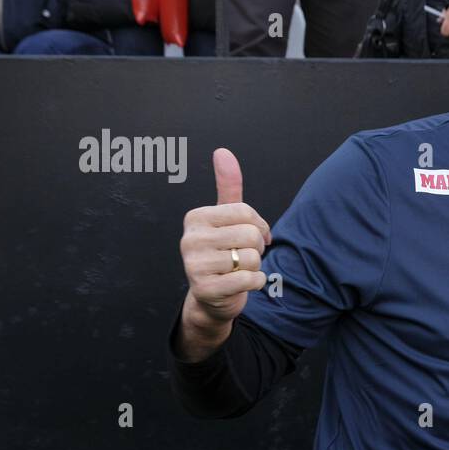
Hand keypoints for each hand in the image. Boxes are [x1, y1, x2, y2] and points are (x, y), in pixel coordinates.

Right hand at [179, 148, 272, 333]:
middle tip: (242, 257)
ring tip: (238, 270)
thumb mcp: (226, 218)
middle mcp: (189, 239)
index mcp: (195, 217)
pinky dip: (255, 283)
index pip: (246, 212)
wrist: (213, 297)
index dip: (259, 226)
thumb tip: (223, 151)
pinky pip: (249, 279)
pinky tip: (241, 284)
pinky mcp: (205, 289)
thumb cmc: (224, 252)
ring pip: (251, 258)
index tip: (251, 236)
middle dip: (256, 248)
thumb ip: (228, 187)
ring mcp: (194, 265)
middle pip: (250, 235)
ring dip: (254, 267)